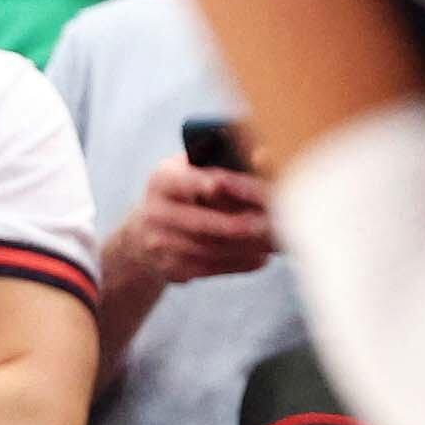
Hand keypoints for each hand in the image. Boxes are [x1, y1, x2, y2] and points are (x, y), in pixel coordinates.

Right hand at [117, 156, 275, 283]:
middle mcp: (155, 212)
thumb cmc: (187, 191)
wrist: (147, 231)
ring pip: (210, 248)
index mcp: (163, 180)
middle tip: (274, 223)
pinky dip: (240, 262)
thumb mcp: (193, 170)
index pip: (182, 182)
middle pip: (203, 223)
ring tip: (277, 240)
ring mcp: (159, 243)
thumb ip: (223, 165)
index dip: (202, 183)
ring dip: (247, 247)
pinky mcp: (170, 268)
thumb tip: (265, 156)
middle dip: (242, 223)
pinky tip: (262, 256)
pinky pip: (210, 268)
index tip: (221, 184)